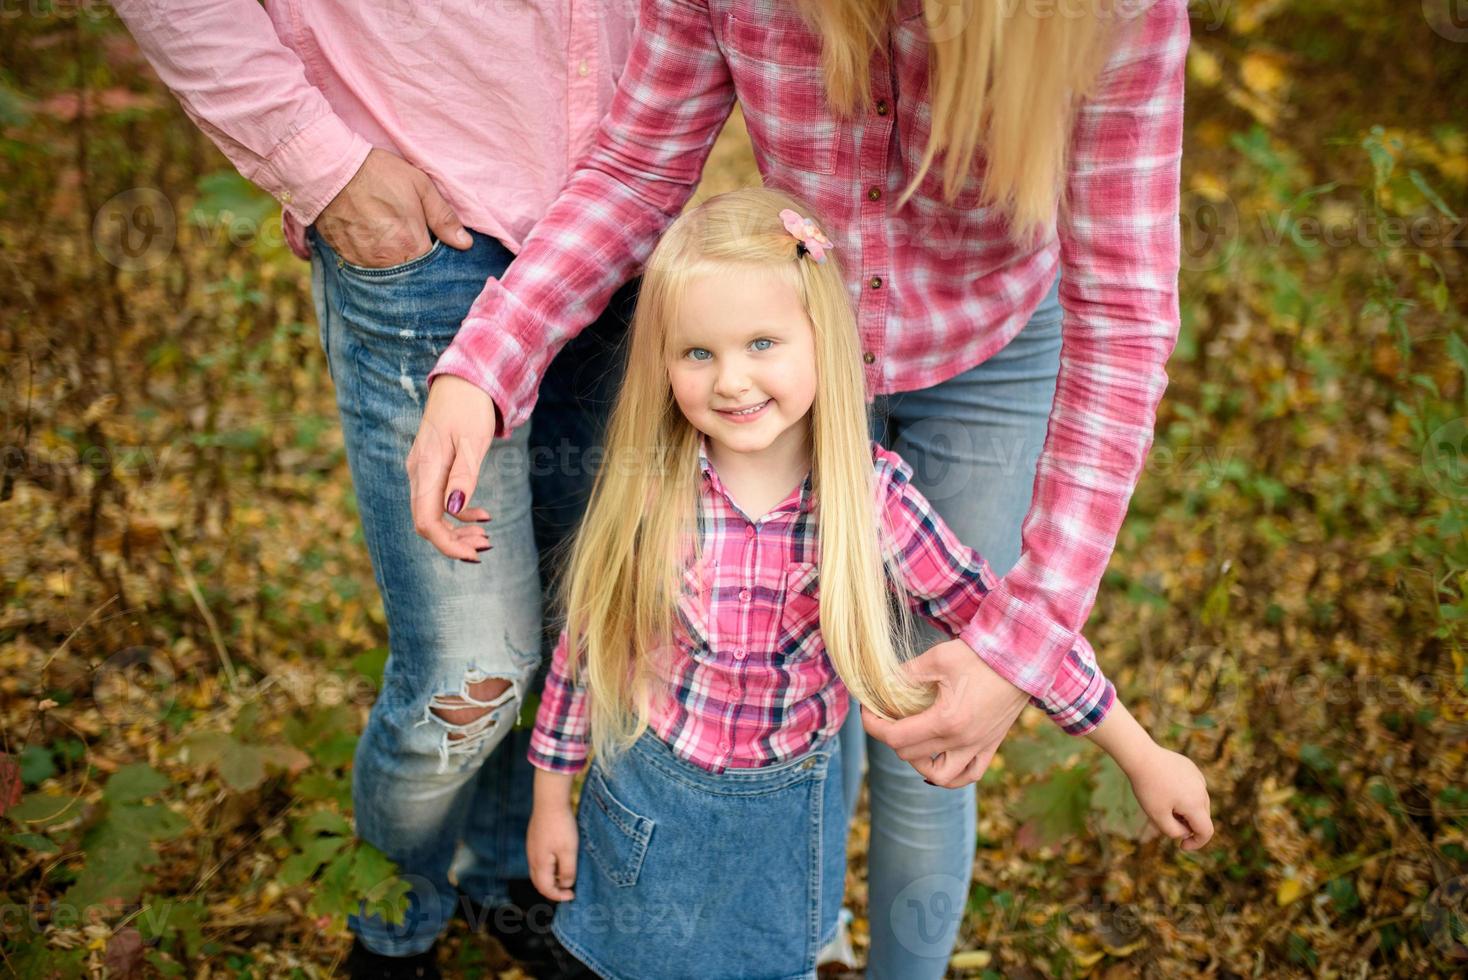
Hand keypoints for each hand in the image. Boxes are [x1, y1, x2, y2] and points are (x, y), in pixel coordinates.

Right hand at [315, 147, 472, 267]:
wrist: (331, 168)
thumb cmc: (379, 173)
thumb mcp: (420, 186)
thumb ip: (444, 217)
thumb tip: (465, 244)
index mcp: (411, 246)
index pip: (434, 270)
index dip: (439, 262)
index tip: (438, 251)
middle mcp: (388, 261)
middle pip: (411, 276)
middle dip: (417, 266)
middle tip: (414, 245)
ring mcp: (364, 262)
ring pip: (389, 275)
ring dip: (396, 265)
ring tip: (395, 244)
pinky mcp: (346, 258)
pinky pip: (367, 269)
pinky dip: (375, 261)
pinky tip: (377, 244)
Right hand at [407, 375, 497, 558]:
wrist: (463, 381)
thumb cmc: (470, 407)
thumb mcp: (472, 441)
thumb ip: (463, 475)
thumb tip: (454, 509)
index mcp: (426, 468)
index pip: (427, 521)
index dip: (448, 544)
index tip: (474, 554)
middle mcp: (418, 473)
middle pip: (427, 522)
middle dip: (455, 541)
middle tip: (486, 546)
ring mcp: (422, 471)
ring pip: (432, 514)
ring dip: (457, 530)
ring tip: (486, 536)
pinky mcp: (431, 469)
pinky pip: (438, 501)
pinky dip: (459, 514)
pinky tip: (481, 514)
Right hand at [527, 803, 578, 901]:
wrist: (549, 801)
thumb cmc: (561, 827)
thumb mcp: (569, 851)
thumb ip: (567, 871)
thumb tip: (566, 885)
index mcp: (540, 864)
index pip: (546, 889)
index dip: (559, 896)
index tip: (572, 895)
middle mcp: (532, 858)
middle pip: (539, 883)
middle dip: (552, 890)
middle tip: (567, 891)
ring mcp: (531, 848)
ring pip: (538, 872)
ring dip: (550, 879)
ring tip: (565, 877)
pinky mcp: (534, 839)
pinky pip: (538, 860)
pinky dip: (548, 867)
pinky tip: (558, 860)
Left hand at [861, 638, 1029, 788]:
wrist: (1022, 660)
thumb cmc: (980, 656)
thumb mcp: (937, 659)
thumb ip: (906, 674)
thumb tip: (881, 684)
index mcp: (946, 721)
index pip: (896, 737)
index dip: (873, 725)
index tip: (868, 709)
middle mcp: (962, 742)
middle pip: (910, 755)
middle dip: (891, 736)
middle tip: (887, 715)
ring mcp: (978, 747)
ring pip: (940, 777)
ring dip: (918, 763)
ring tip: (912, 741)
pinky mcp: (990, 746)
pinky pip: (969, 775)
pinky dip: (951, 775)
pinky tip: (938, 761)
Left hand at [1123, 746, 1213, 850]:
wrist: (1141, 756)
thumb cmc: (1148, 788)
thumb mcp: (1157, 816)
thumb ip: (1174, 831)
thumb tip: (1185, 831)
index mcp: (1196, 805)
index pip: (1206, 831)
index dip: (1197, 843)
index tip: (1182, 846)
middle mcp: (1202, 790)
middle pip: (1202, 817)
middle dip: (1187, 824)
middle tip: (1164, 819)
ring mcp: (1198, 777)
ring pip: (1197, 802)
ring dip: (1185, 809)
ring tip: (1163, 801)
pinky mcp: (1191, 768)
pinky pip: (1192, 788)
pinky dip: (1184, 795)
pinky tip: (1165, 788)